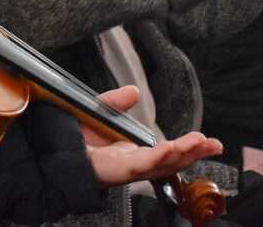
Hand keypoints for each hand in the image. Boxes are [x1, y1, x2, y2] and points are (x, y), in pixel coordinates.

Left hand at [82, 86, 222, 184]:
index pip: (165, 152)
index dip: (187, 147)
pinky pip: (138, 166)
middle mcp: (131, 164)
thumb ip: (117, 102)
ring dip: (181, 155)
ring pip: (158, 166)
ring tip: (199, 144)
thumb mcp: (99, 112)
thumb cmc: (72, 136)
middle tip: (213, 145)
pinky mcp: (113, 170)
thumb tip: (135, 91)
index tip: (208, 141)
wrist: (48, 147)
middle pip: (168, 163)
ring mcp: (123, 169)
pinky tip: (171, 150)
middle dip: (192, 154)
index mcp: (131, 152)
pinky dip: (156, 158)